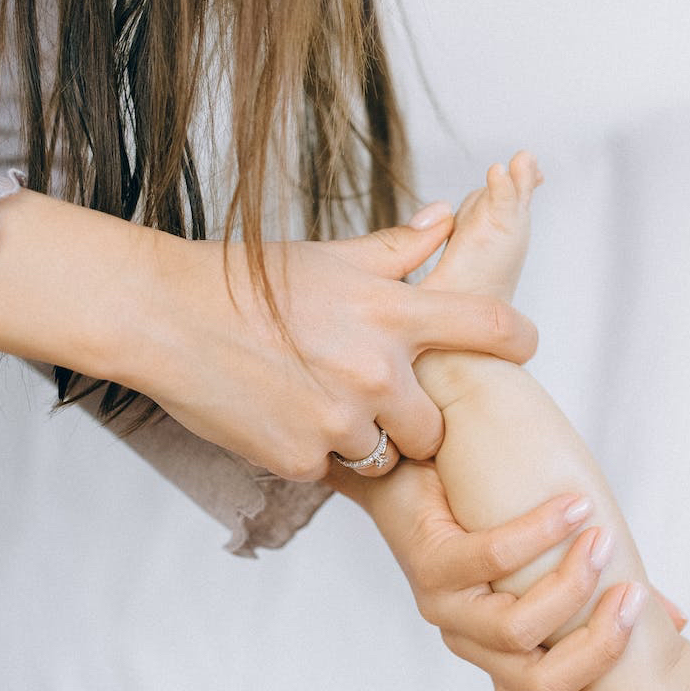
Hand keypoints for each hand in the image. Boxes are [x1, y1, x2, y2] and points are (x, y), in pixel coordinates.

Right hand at [126, 204, 537, 481]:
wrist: (165, 318)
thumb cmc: (249, 282)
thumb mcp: (332, 257)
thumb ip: (399, 249)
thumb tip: (449, 218)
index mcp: (392, 313)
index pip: (491, 326)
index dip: (519, 341)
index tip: (524, 349)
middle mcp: (376, 370)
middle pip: (437, 425)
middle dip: (416, 420)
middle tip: (376, 401)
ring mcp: (340, 421)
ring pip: (390, 456)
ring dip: (370, 442)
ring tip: (323, 406)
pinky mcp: (302, 459)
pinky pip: (333, 472)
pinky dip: (317, 453)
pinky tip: (284, 419)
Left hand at [336, 461, 686, 690]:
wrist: (417, 459)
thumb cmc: (493, 516)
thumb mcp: (556, 564)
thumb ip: (606, 596)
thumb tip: (675, 622)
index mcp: (500, 657)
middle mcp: (471, 642)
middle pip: (542, 686)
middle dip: (599, 649)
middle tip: (634, 599)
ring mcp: (446, 608)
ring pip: (518, 630)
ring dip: (572, 586)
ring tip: (604, 540)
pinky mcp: (430, 563)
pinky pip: (491, 559)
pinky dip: (540, 534)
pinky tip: (574, 507)